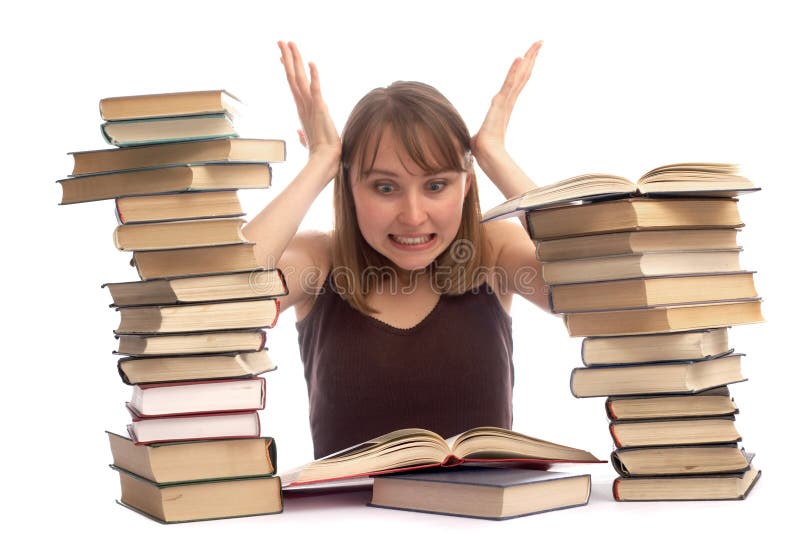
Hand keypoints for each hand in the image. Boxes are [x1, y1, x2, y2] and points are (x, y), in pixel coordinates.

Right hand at [278, 41, 340, 166]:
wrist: (325, 161)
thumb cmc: (319, 152)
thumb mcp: (308, 141)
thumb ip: (302, 135)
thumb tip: (298, 133)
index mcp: (302, 110)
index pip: (293, 85)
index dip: (287, 69)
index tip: (281, 57)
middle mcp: (303, 105)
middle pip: (292, 76)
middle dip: (287, 58)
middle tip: (280, 41)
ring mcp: (309, 106)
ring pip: (299, 78)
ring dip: (295, 60)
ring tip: (289, 43)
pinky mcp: (320, 109)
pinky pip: (316, 88)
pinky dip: (314, 76)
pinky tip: (311, 63)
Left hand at [471, 42, 541, 162]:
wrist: (486, 154)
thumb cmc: (484, 148)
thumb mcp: (483, 134)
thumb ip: (483, 134)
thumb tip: (477, 142)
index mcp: (505, 104)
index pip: (517, 82)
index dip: (524, 68)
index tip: (530, 54)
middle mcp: (508, 100)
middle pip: (523, 75)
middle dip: (531, 57)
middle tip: (541, 42)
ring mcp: (506, 101)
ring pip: (520, 76)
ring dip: (528, 58)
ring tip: (537, 43)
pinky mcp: (501, 103)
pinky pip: (509, 84)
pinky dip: (514, 71)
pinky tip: (520, 58)